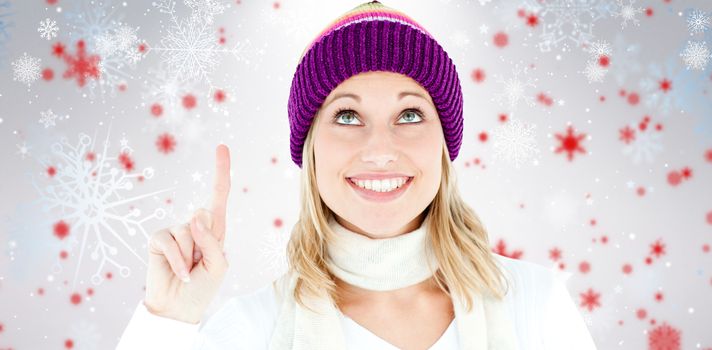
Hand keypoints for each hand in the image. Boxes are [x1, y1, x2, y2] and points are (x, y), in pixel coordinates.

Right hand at [144, 144, 231, 323]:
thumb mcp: (218, 266)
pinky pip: (170, 241)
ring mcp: (176, 231)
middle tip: (200, 264)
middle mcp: (195, 226)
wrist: (178, 307)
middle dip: (205, 242)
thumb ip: (212, 241)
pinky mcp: (158, 239)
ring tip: (189, 271)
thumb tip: (195, 216)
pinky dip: (177, 260)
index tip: (222, 147)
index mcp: (214, 230)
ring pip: (187, 231)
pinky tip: (179, 273)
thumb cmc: (202, 287)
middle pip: (204, 214)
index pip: (219, 196)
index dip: (221, 172)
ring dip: (190, 258)